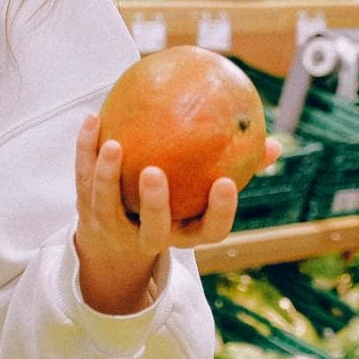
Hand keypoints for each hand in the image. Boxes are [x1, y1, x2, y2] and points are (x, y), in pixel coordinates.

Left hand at [71, 114, 281, 315]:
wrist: (115, 242)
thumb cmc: (176, 207)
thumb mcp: (204, 195)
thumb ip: (238, 170)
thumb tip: (274, 144)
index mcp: (184, 233)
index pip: (209, 232)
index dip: (218, 212)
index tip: (225, 182)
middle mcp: (151, 236)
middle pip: (154, 230)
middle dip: (154, 204)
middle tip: (154, 172)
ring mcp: (115, 226)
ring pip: (108, 205)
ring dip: (107, 175)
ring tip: (113, 143)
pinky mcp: (88, 210)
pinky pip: (83, 178)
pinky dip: (86, 148)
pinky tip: (94, 117)